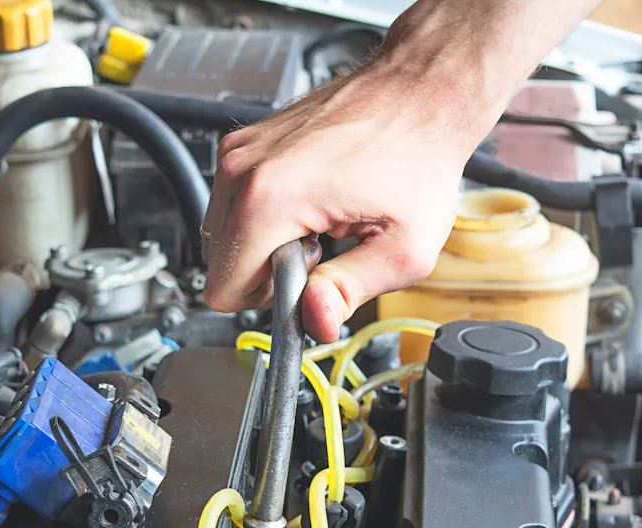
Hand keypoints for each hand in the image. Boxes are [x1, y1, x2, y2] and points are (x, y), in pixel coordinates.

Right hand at [200, 61, 472, 342]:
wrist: (421, 91)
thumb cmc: (419, 153)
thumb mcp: (404, 248)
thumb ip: (351, 292)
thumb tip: (316, 322)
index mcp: (270, 197)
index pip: (223, 289)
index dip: (270, 302)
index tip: (311, 281)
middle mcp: (242, 169)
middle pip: (220, 265)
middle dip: (269, 273)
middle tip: (325, 249)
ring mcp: (240, 152)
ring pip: (225, 238)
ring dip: (269, 246)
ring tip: (322, 224)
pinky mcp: (246, 144)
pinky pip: (236, 207)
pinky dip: (269, 218)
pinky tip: (313, 204)